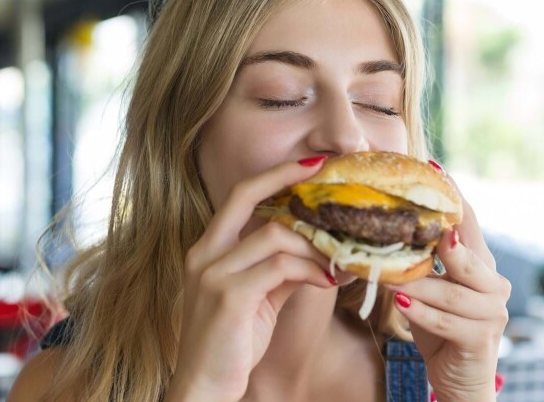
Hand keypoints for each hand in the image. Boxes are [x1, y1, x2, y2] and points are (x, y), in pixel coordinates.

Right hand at [166, 156, 336, 401]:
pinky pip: (280, 268)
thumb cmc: (229, 346)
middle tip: (328, 177)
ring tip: (340, 260)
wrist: (203, 388)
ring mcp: (212, 273)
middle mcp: (204, 254)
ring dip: (315, 246)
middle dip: (288, 179)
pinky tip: (328, 281)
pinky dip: (310, 270)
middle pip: (245, 195)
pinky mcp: (228, 296)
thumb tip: (320, 253)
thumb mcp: (256, 299)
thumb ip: (280, 270)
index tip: (310, 164)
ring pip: (275, 235)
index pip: (238, 195)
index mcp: (207, 249)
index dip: (274, 175)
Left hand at [386, 175, 510, 400]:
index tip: (433, 167)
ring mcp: (491, 312)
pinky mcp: (480, 339)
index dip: (453, 195)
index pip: (468, 221)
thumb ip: (416, 262)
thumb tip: (379, 227)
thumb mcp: (425, 288)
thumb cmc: (439, 327)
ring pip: (452, 291)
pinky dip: (423, 313)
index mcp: (479, 263)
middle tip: (417, 223)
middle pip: (467, 252)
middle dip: (441, 238)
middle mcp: (492, 283)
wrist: (459, 379)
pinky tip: (402, 303)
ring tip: (388, 275)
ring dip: (418, 283)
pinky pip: (449, 321)